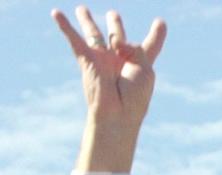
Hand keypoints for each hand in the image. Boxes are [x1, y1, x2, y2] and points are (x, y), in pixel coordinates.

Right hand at [52, 6, 165, 170]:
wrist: (117, 113)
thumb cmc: (135, 97)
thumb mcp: (145, 69)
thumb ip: (135, 49)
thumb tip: (116, 39)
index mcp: (140, 65)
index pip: (149, 47)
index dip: (156, 34)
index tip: (160, 23)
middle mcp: (121, 61)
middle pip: (118, 39)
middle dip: (116, 26)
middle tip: (113, 15)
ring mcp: (103, 60)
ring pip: (94, 35)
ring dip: (87, 22)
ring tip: (82, 8)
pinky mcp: (88, 61)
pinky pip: (74, 39)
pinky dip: (65, 26)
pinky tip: (56, 13)